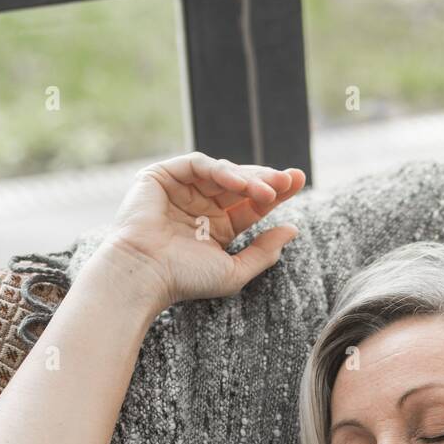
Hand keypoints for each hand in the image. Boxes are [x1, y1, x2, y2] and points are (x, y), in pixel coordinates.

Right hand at [101, 151, 305, 310]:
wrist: (145, 274)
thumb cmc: (185, 279)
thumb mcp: (234, 271)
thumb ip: (263, 252)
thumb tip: (293, 229)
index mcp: (217, 228)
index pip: (251, 205)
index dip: (276, 193)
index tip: (298, 182)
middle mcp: (200, 206)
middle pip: (241, 185)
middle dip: (267, 180)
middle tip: (290, 180)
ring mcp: (182, 189)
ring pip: (223, 173)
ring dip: (248, 178)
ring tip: (268, 191)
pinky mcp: (163, 176)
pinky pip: (198, 164)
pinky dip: (220, 170)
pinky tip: (238, 183)